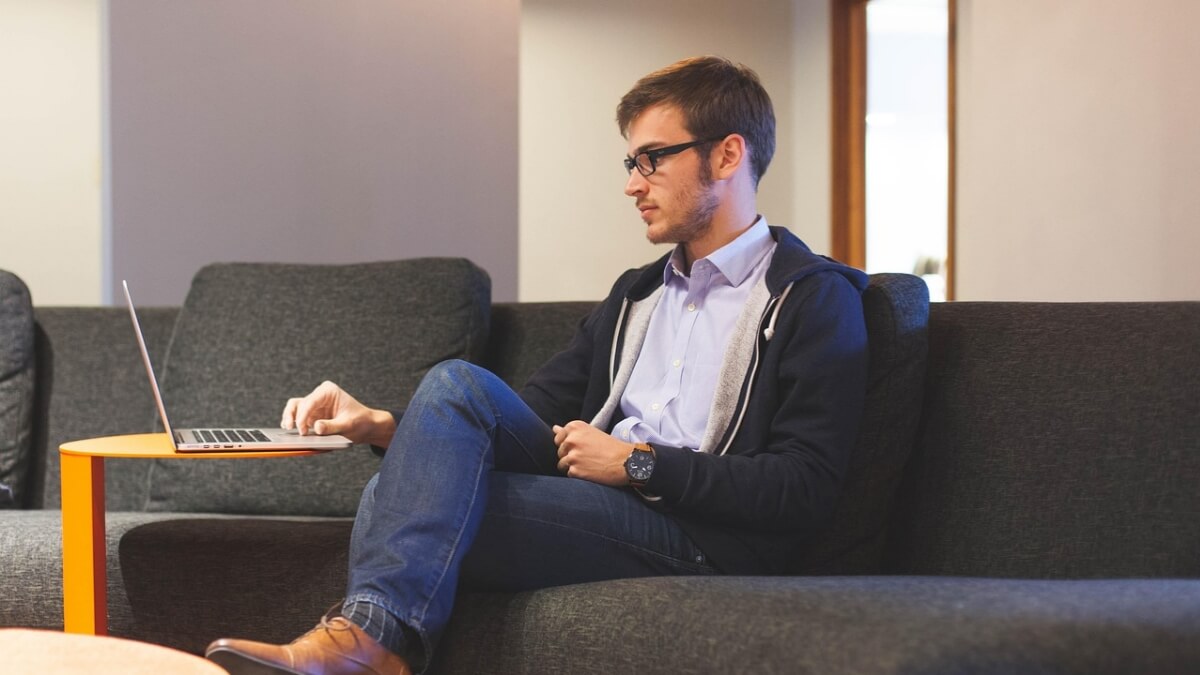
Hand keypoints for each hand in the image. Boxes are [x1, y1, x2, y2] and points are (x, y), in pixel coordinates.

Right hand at [281, 381, 395, 446]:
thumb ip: (331, 426)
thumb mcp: (348, 425)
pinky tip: (292, 432)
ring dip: (289, 418)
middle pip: (298, 404)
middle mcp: (319, 395)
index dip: (302, 416)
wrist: (366, 426)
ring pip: (294, 409)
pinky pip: (298, 418)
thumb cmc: (360, 421)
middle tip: (290, 428)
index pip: (310, 402)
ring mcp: (314, 406)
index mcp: (328, 391)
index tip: (302, 430)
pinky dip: (294, 424)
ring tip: (287, 429)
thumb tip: (315, 428)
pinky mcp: (312, 416)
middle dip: (293, 417)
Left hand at [553, 420, 632, 486]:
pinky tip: (590, 472)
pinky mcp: (575, 471)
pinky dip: (578, 475)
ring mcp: (572, 456)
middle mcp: (571, 440)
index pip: (558, 438)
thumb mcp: (591, 433)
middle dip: (570, 456)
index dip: (570, 445)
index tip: (582, 447)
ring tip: (589, 465)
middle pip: (559, 452)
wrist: (626, 461)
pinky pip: (569, 474)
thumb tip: (554, 428)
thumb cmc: (611, 446)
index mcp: (574, 427)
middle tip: (588, 457)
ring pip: (562, 464)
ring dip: (573, 467)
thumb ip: (571, 432)